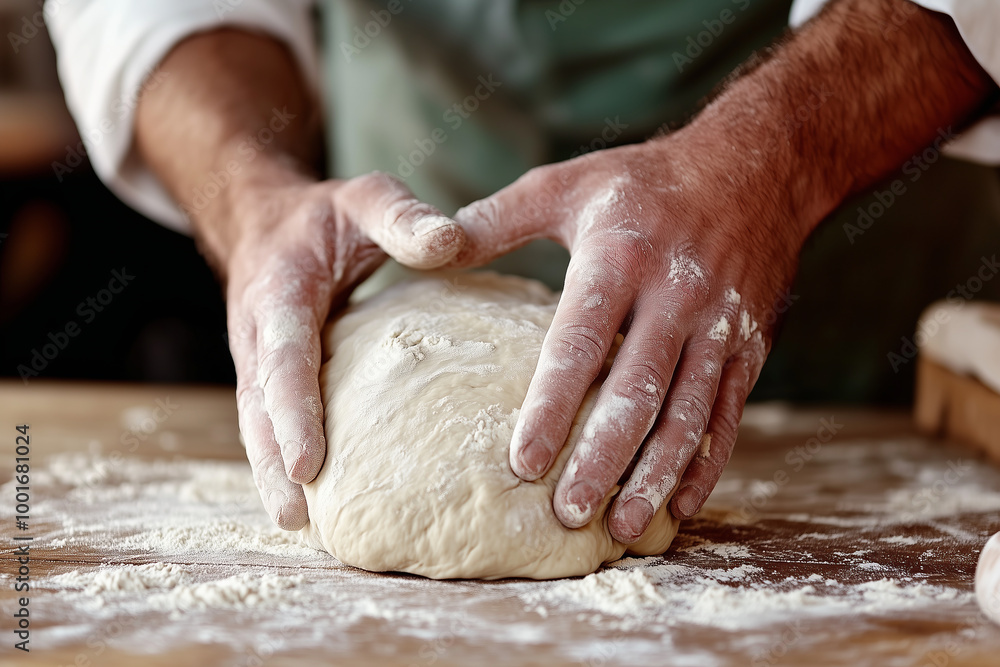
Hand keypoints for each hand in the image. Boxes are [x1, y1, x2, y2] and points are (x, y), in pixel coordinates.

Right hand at [225, 169, 462, 528]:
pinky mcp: (266, 374)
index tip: (309, 464)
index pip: (284, 357)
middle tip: (297, 516)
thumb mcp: (363, 198)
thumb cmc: (324, 215)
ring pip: (256, 421)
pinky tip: (306, 498)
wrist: (265, 221)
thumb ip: (401, 217)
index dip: (293, 411)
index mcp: (279, 293)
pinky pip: (268, 420)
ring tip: (297, 524)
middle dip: (273, 461)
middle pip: (258, 405)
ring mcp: (255, 357)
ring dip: (271, 472)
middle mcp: (256, 332)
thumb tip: (450, 243)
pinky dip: (280, 458)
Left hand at [448, 132, 801, 541]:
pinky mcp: (750, 344)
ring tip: (622, 529)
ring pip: (687, 414)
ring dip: (654, 475)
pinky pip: (728, 412)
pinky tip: (681, 504)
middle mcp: (675, 295)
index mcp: (620, 257)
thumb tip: (428, 247)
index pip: (579, 343)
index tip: (521, 464)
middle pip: (636, 392)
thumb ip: (494, 220)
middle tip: (567, 514)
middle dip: (602, 460)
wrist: (756, 167)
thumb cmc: (643, 181)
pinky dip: (705, 462)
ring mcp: (719, 324)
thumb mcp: (565, 185)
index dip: (551, 407)